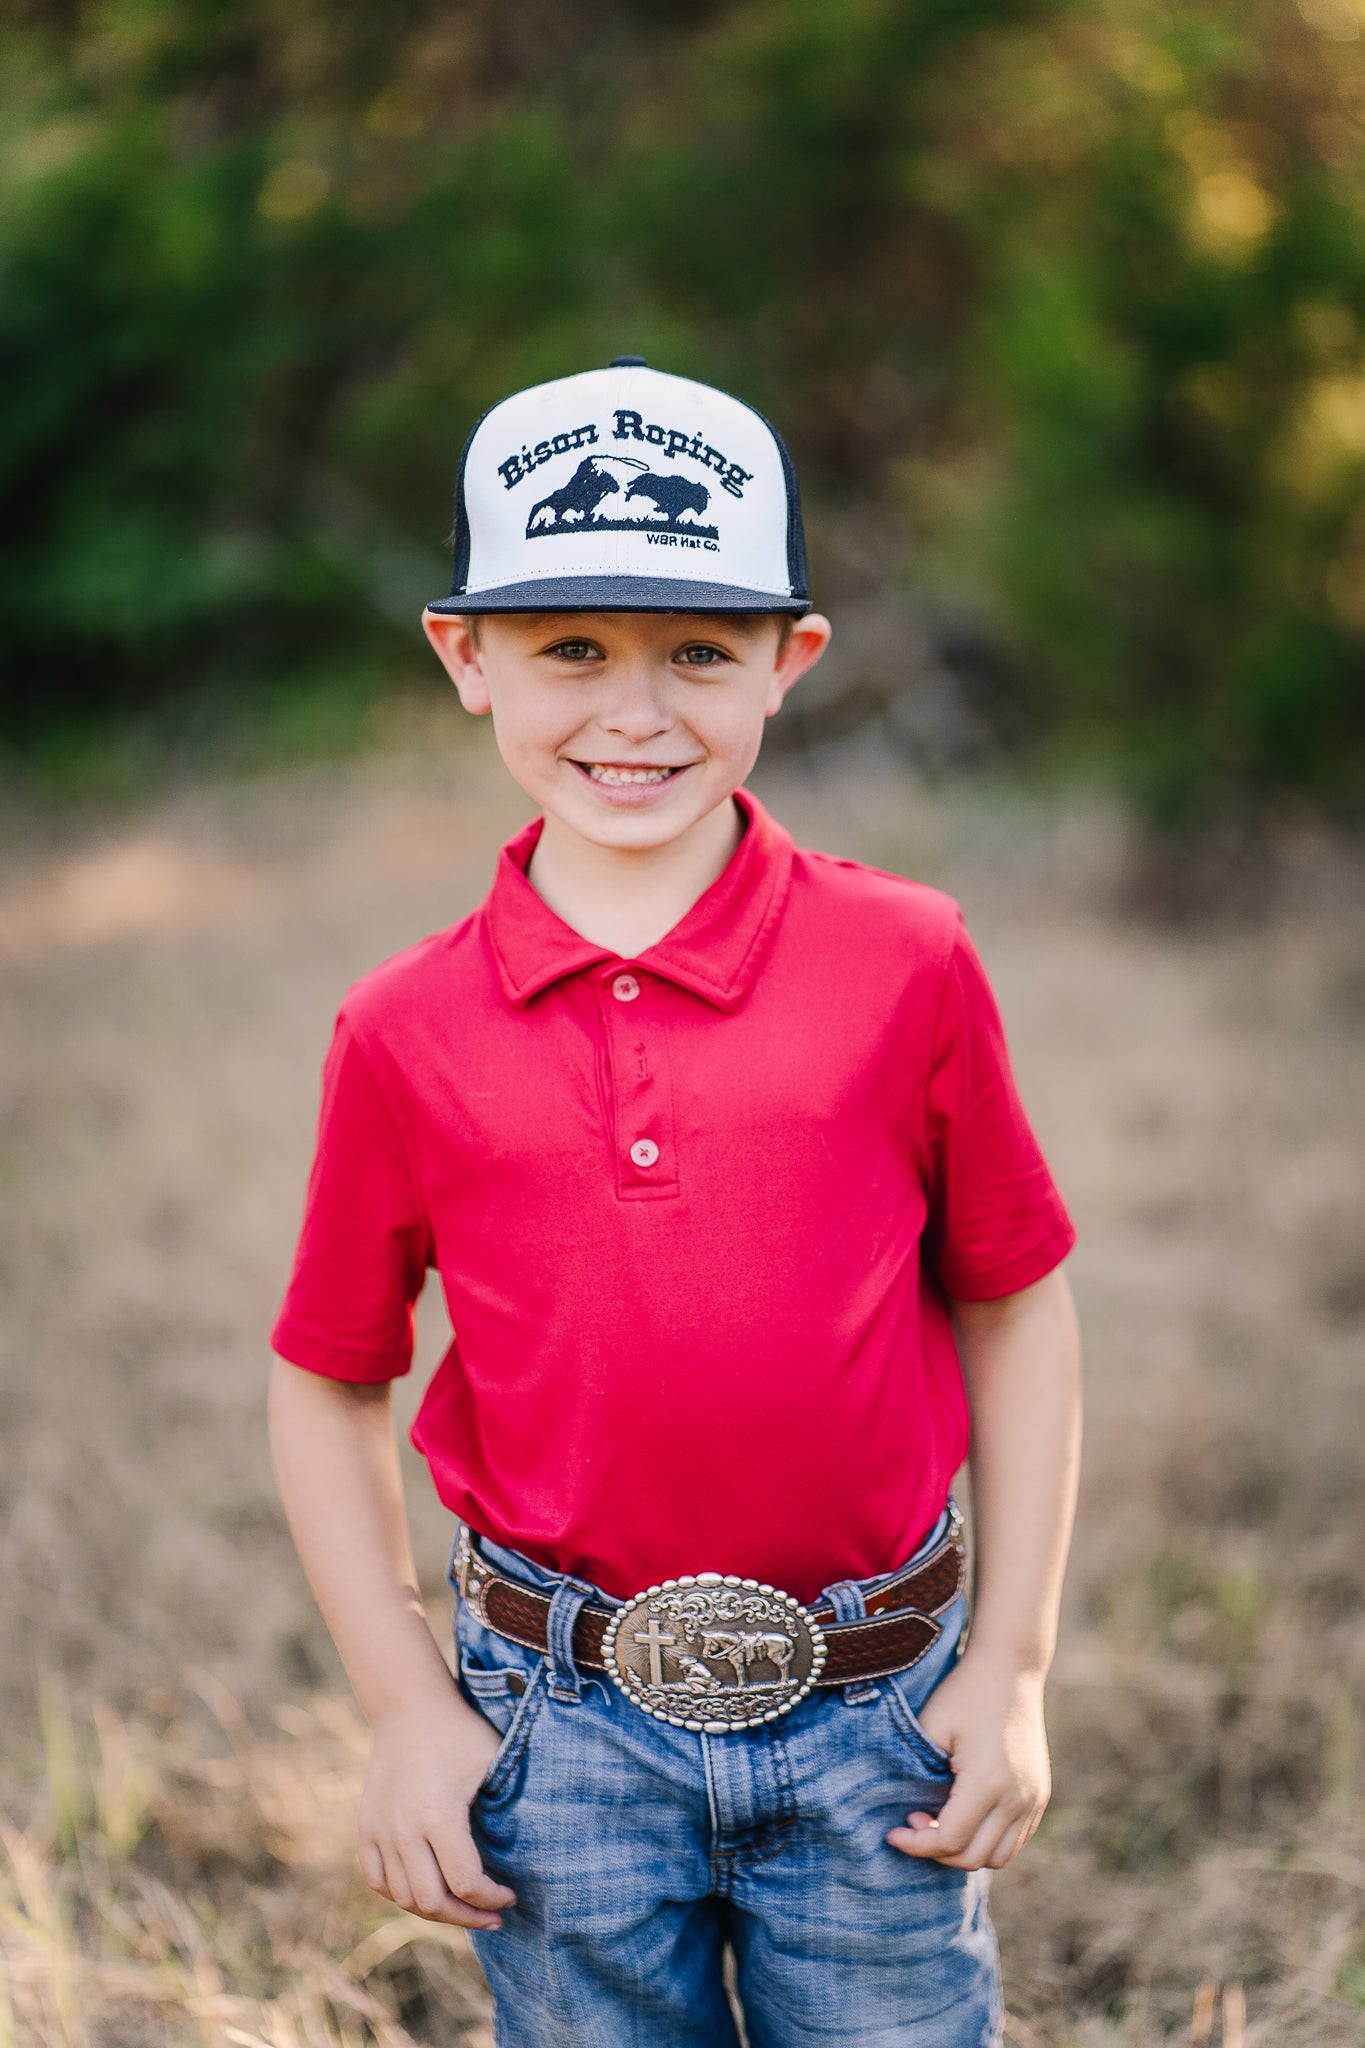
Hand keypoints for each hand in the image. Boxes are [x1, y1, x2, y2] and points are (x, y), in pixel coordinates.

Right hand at [357, 1689, 517, 1928]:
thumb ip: (509, 1807)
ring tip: (463, 1907)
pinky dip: (401, 1894)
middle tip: (492, 1914)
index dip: (492, 1899)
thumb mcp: (494, 1761)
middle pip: (432, 1902)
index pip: (466, 1883)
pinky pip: (378, 1880)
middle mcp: (404, 1830)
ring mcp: (380, 1831)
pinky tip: (426, 1892)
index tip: (511, 1895)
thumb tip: (540, 1845)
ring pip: (403, 1897)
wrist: (409, 1707)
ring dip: (436, 1911)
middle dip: (467, 1916)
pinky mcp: (366, 1827)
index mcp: (439, 1816)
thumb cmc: (460, 1732)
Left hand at [886, 1651, 1050, 1871]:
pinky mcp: (1040, 1793)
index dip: (916, 1846)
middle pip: (974, 1857)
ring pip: (1000, 1857)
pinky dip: (989, 1841)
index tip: (893, 1833)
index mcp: (987, 1782)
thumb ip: (919, 1778)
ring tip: (940, 1822)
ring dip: (966, 1851)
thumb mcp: (931, 1728)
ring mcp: (1033, 1797)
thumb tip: (912, 1816)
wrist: (1010, 1668)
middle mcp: (1017, 1797)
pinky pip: (1016, 1839)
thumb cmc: (963, 1693)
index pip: (949, 1840)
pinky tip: (966, 1818)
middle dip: (937, 1851)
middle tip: (915, 1820)